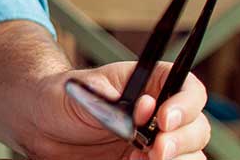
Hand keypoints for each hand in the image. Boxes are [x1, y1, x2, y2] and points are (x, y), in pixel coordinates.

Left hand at [20, 62, 210, 159]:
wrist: (41, 127)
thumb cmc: (61, 98)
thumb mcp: (77, 90)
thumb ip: (105, 97)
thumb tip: (132, 105)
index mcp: (151, 86)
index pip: (189, 89)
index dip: (185, 105)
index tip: (163, 119)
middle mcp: (161, 115)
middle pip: (198, 128)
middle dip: (181, 141)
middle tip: (154, 150)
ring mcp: (157, 143)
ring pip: (192, 155)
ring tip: (138, 159)